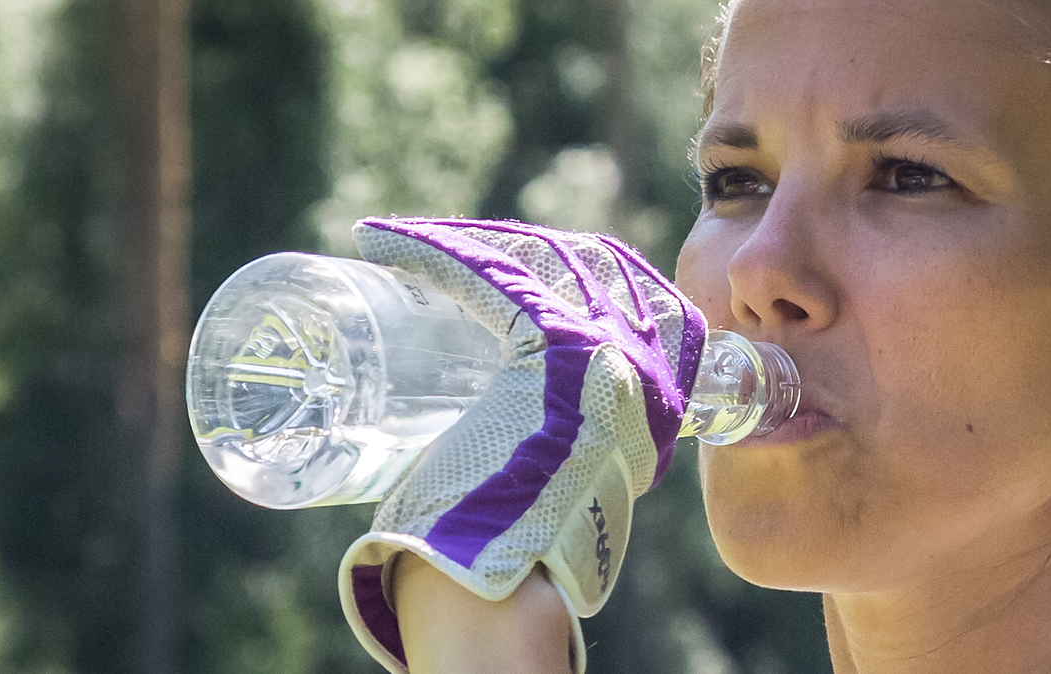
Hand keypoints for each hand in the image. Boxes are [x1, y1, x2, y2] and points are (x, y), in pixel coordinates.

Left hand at [335, 218, 702, 673]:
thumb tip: (519, 444)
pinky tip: (387, 239)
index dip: (572, 262)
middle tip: (451, 248)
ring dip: (468, 239)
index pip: (631, 291)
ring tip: (407, 242)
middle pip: (586, 261)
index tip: (512, 258)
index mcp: (663, 395)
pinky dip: (432, 251)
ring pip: (536, 259)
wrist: (511, 579)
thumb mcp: (572, 485)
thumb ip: (567, 452)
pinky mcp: (556, 346)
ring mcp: (608, 350)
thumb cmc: (518, 546)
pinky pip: (491, 275)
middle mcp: (647, 364)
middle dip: (517, 243)